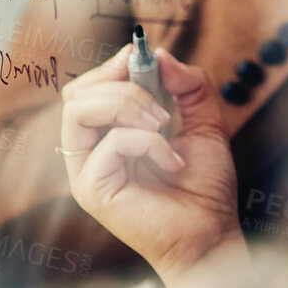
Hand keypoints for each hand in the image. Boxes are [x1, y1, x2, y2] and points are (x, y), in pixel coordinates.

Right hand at [60, 45, 243, 279]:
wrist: (212, 234)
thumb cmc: (205, 186)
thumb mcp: (206, 122)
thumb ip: (189, 85)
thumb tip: (161, 54)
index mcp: (108, 136)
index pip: (88, 89)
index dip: (111, 65)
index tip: (139, 54)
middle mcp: (90, 153)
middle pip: (75, 94)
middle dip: (119, 82)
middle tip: (160, 102)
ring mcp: (86, 172)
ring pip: (79, 110)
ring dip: (127, 104)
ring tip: (163, 125)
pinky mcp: (92, 190)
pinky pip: (110, 142)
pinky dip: (147, 141)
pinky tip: (173, 161)